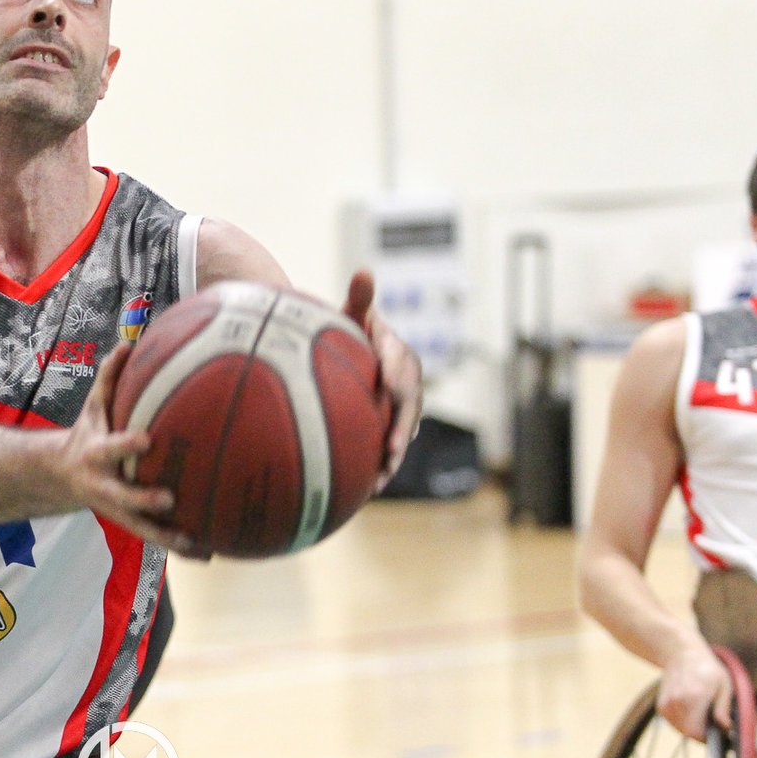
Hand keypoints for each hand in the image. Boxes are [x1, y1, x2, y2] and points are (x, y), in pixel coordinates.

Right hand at [56, 344, 191, 554]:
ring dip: (166, 537)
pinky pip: (154, 537)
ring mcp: (115, 509)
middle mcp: (104, 485)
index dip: (126, 445)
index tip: (147, 438)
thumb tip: (128, 342)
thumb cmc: (88, 432)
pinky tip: (209, 554)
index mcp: (95, 454)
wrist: (61, 476)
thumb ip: (110, 377)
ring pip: (141, 527)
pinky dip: (180, 547)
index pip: (111, 448)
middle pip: (122, 497)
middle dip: (143, 500)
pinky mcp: (128, 523)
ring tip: (195, 541)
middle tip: (169, 497)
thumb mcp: (93, 406)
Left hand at [341, 270, 422, 486]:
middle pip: (408, 403)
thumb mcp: (352, 314)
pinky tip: (371, 487)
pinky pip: (391, 441)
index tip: (388, 388)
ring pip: (403, 428)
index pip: (399, 362)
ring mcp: (402, 402)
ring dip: (394, 452)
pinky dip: (384, 462)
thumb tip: (364, 270)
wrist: (351, 350)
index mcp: (395, 351)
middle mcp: (405, 378)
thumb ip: (359, 298)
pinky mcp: (392, 420)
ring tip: (382, 475)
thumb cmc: (348, 330)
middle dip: (401, 425)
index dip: (395, 374)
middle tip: (391, 446)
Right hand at [657, 643, 731, 739]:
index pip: (696, 731)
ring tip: (702, 714)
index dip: (708, 737)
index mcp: (693, 696)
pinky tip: (692, 710)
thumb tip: (725, 726)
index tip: (718, 733)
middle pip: (688, 732)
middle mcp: (676, 701)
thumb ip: (723, 708)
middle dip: (702, 733)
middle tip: (713, 724)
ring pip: (680, 729)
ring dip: (693, 727)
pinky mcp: (661, 706)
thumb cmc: (706, 668)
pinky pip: (674, 723)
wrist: (681, 654)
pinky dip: (684, 722)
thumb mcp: (723, 685)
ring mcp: (666, 704)